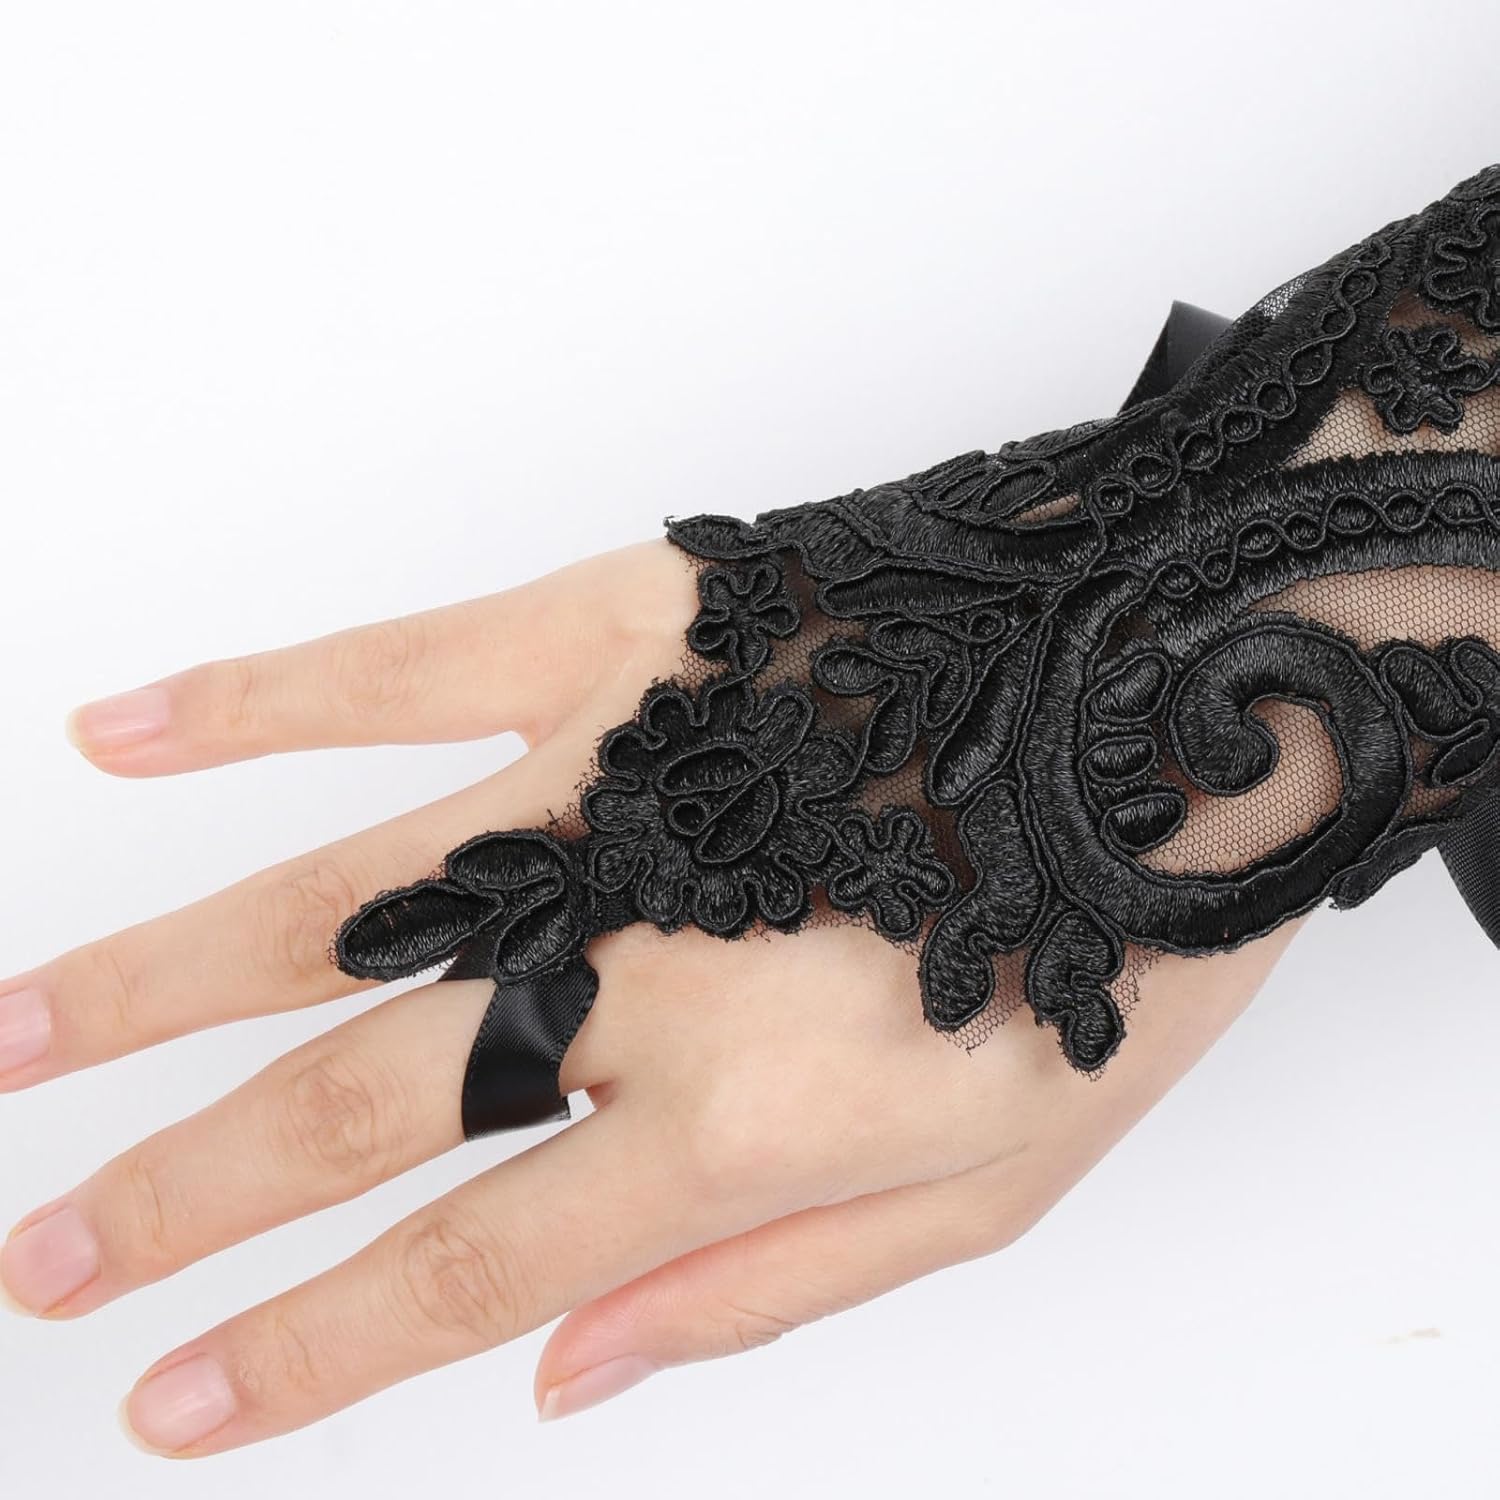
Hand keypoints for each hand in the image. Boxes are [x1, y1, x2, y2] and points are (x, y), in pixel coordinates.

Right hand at [0, 540, 1288, 1455]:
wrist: (1189, 708)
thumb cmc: (1111, 950)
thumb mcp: (993, 1198)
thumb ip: (761, 1299)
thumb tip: (554, 1379)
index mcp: (736, 1118)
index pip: (459, 1270)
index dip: (295, 1351)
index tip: (162, 1400)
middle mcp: (642, 957)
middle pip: (351, 1105)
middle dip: (171, 1194)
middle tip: (30, 1256)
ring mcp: (615, 780)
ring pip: (326, 906)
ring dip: (141, 985)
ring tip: (5, 1041)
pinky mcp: (629, 634)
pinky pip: (402, 669)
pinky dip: (255, 705)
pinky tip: (122, 735)